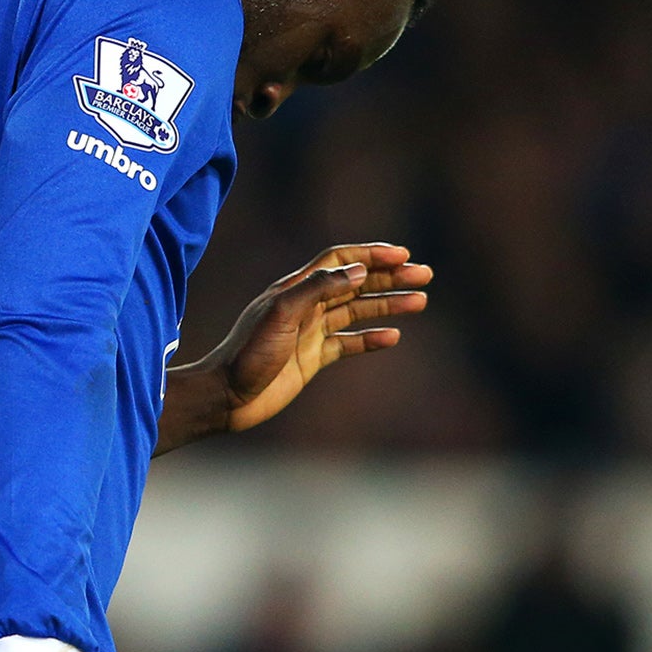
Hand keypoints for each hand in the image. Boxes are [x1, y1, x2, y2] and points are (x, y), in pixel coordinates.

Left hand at [167, 243, 431, 448]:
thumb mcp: (280, 314)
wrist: (226, 396)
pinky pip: (348, 344)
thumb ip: (316, 289)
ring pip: (356, 312)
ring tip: (420, 300)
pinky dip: (370, 339)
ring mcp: (309, 332)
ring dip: (387, 305)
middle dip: (389, 277)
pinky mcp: (311, 358)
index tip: (403, 256)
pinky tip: (393, 336)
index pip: (338, 262)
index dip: (370, 255)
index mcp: (293, 288)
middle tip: (424, 275)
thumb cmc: (247, 353)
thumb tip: (358, 271)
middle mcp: (304, 306)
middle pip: (354, 284)